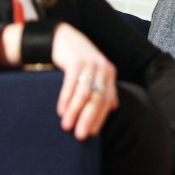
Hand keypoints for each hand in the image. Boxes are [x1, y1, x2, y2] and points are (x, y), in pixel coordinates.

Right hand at [51, 22, 118, 139]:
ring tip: (67, 126)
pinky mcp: (76, 61)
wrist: (63, 38)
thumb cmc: (80, 60)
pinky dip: (66, 99)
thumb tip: (113, 107)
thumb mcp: (96, 72)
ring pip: (84, 94)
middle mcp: (103, 69)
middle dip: (88, 119)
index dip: (99, 118)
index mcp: (110, 73)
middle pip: (97, 99)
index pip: (106, 101)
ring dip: (75, 112)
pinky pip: (71, 84)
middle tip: (80, 136)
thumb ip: (105, 88)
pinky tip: (61, 111)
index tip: (91, 134)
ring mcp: (90, 64)